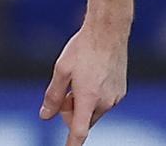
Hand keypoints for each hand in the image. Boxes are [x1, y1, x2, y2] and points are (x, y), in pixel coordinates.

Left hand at [39, 25, 126, 145]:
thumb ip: (53, 95)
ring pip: (94, 111)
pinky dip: (95, 96)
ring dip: (83, 103)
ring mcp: (115, 98)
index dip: (72, 143)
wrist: (108, 32)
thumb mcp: (61, 69)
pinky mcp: (121, 91)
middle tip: (65, 91)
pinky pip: (105, 101)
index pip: (79, 131)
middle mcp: (104, 102)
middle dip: (71, 111)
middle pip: (84, 119)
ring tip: (79, 77)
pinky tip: (92, 75)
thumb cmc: (82, 48)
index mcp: (88, 98)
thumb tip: (45, 115)